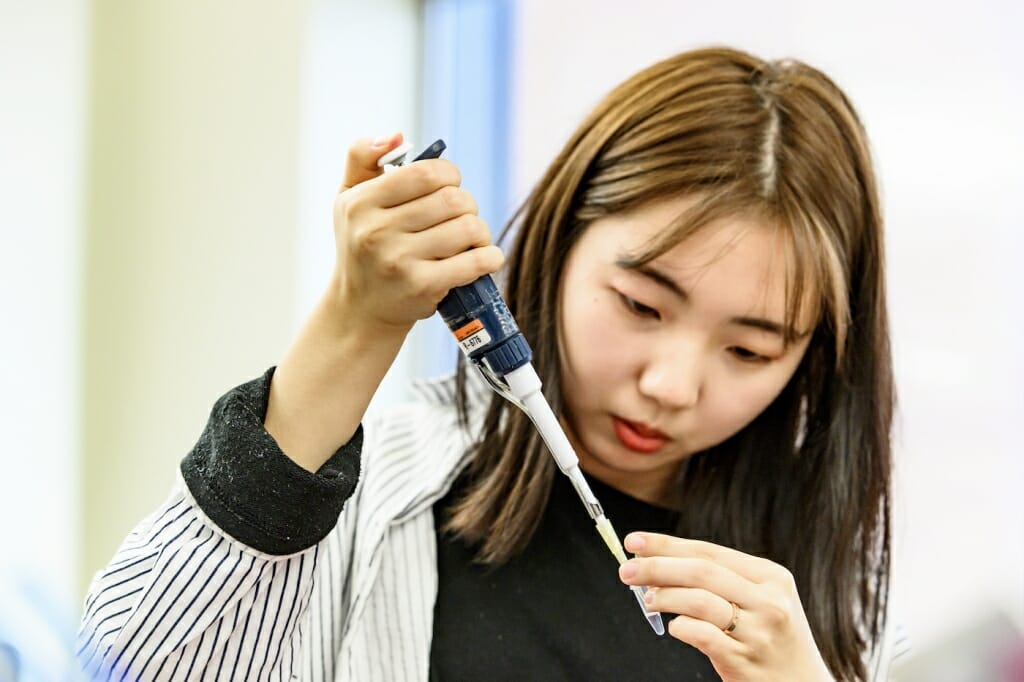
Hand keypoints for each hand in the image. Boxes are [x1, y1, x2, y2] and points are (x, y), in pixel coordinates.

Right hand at [330, 133, 503, 335]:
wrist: (360, 310)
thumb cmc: (361, 245)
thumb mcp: (348, 199)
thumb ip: (362, 157)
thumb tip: (395, 135)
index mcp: (361, 204)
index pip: (425, 173)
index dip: (449, 175)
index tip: (450, 186)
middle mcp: (376, 232)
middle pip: (453, 200)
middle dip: (468, 204)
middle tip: (463, 215)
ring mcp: (399, 262)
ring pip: (467, 229)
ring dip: (480, 232)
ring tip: (472, 238)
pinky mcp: (421, 288)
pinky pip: (473, 263)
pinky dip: (490, 258)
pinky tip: (487, 257)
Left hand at [619, 532, 833, 681]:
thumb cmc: (771, 641)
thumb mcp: (761, 602)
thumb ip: (720, 582)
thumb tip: (658, 564)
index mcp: (771, 576)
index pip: (709, 551)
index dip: (667, 544)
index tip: (635, 541)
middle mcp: (769, 600)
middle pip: (701, 571)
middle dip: (657, 566)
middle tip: (627, 570)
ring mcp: (759, 631)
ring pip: (699, 600)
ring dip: (664, 597)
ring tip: (648, 601)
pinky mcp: (745, 660)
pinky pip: (702, 635)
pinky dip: (680, 627)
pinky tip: (675, 627)